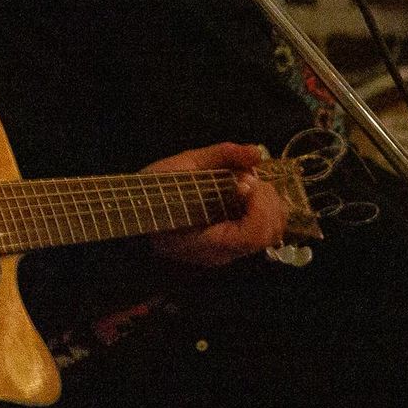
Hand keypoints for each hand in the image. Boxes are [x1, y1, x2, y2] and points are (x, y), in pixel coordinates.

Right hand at [146, 143, 285, 266]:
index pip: (250, 235)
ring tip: (250, 184)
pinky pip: (264, 231)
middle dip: (268, 200)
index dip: (258, 205)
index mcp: (203, 242)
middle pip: (267, 235)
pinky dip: (267, 208)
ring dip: (270, 204)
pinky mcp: (233, 245)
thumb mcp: (181, 165)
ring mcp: (228, 253)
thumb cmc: (152, 192)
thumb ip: (222, 156)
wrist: (135, 211)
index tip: (245, 181)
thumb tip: (257, 153)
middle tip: (249, 179)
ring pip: (272, 234)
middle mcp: (220, 254)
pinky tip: (251, 193)